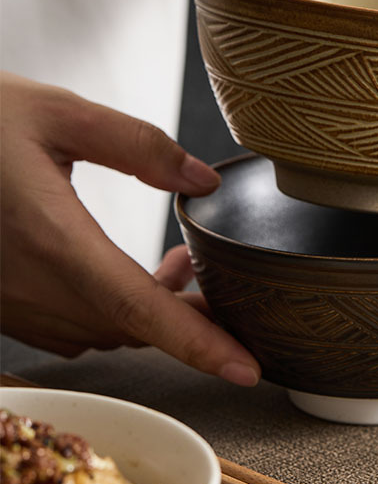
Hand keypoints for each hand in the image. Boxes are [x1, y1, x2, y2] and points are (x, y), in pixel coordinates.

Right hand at [0, 73, 260, 385]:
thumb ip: (138, 145)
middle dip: (188, 318)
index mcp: (52, 239)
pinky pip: (72, 327)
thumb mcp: (58, 113)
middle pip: (132, 326)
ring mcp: (11, 304)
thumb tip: (204, 181)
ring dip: (152, 310)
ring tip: (180, 264)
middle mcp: (31, 286)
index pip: (140, 308)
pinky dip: (115, 310)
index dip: (198, 345)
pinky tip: (127, 272)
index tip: (247, 370)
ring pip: (104, 331)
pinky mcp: (2, 304)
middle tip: (222, 283)